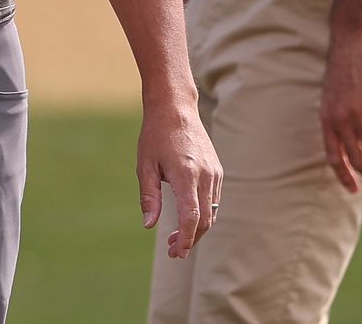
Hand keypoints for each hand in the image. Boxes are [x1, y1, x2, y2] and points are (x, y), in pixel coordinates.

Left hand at [137, 102, 220, 258]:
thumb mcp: (145, 166)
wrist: (176, 108)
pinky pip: (213, 199)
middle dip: (191, 239)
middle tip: (173, 251)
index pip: (192, 216)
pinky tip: (187, 217)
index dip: (186, 239)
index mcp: (186, 174)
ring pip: (211, 211)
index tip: (177, 252)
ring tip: (177, 238)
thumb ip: (149, 197)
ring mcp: (214, 172)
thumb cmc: (155, 136)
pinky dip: (203, 214)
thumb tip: (149, 225)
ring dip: (197, 229)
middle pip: (204, 219)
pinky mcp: (216, 170)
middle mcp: (205, 174)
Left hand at [319, 23, 361, 192]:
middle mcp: (340, 118)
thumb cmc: (346, 64)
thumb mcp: (334, 94)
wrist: (354, 36)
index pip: (333, 157)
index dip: (344, 177)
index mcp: (327, 117)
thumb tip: (351, 138)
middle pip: (356, 158)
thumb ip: (339, 116)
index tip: (354, 190)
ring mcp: (358, 110)